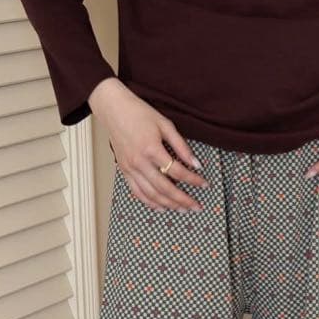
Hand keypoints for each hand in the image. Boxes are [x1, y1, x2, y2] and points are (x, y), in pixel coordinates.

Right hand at [88, 78, 209, 211]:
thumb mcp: (165, 125)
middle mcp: (139, 162)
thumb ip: (181, 146)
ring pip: (152, 194)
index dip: (193, 180)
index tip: (205, 184)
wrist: (113, 109)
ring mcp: (130, 168)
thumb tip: (196, 163)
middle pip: (165, 188)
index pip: (177, 171)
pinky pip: (138, 193)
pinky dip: (151, 203)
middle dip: (183, 200)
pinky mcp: (124, 171)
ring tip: (183, 209)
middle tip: (197, 207)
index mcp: (151, 149)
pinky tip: (162, 207)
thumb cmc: (139, 113)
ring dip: (169, 205)